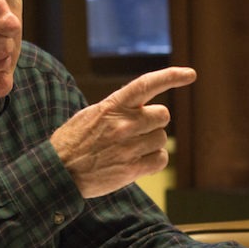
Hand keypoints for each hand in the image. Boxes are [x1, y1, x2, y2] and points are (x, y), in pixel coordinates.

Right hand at [51, 67, 195, 197]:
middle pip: (163, 115)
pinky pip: (160, 160)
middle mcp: (123, 124)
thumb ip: (116, 109)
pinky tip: (137, 163)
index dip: (171, 77)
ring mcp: (128, 147)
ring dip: (151, 143)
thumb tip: (141, 107)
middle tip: (137, 131)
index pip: (146, 84)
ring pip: (161, 138)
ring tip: (130, 150)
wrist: (57, 172)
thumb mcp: (90, 116)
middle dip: (154, 123)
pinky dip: (154, 161)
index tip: (190, 74)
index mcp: (112, 106)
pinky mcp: (131, 169)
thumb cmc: (73, 143)